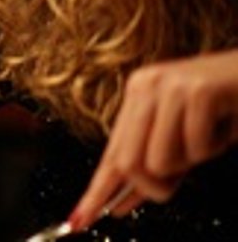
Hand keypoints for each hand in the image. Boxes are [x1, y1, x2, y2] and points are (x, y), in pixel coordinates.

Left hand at [70, 49, 237, 229]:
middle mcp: (146, 85)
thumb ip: (158, 167)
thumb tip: (125, 201)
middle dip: (153, 187)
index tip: (80, 219)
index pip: (112, 152)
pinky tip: (225, 126)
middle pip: (127, 162)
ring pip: (159, 161)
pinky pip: (197, 149)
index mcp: (138, 94)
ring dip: (191, 163)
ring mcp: (170, 86)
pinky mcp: (199, 91)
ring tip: (209, 139)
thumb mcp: (186, 138)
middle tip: (176, 184)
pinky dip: (215, 148)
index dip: (97, 190)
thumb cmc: (229, 107)